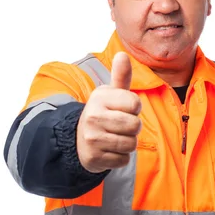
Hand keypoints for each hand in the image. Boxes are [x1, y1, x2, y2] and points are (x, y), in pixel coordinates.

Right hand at [77, 52, 141, 171]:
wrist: (79, 140)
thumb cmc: (103, 113)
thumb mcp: (110, 94)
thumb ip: (121, 77)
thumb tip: (123, 54)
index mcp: (100, 98)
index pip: (135, 104)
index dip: (134, 108)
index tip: (124, 109)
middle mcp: (93, 117)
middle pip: (135, 126)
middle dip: (134, 128)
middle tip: (122, 126)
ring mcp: (93, 139)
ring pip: (130, 144)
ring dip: (128, 143)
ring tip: (116, 137)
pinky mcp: (94, 157)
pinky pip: (123, 160)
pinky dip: (120, 157)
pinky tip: (110, 150)